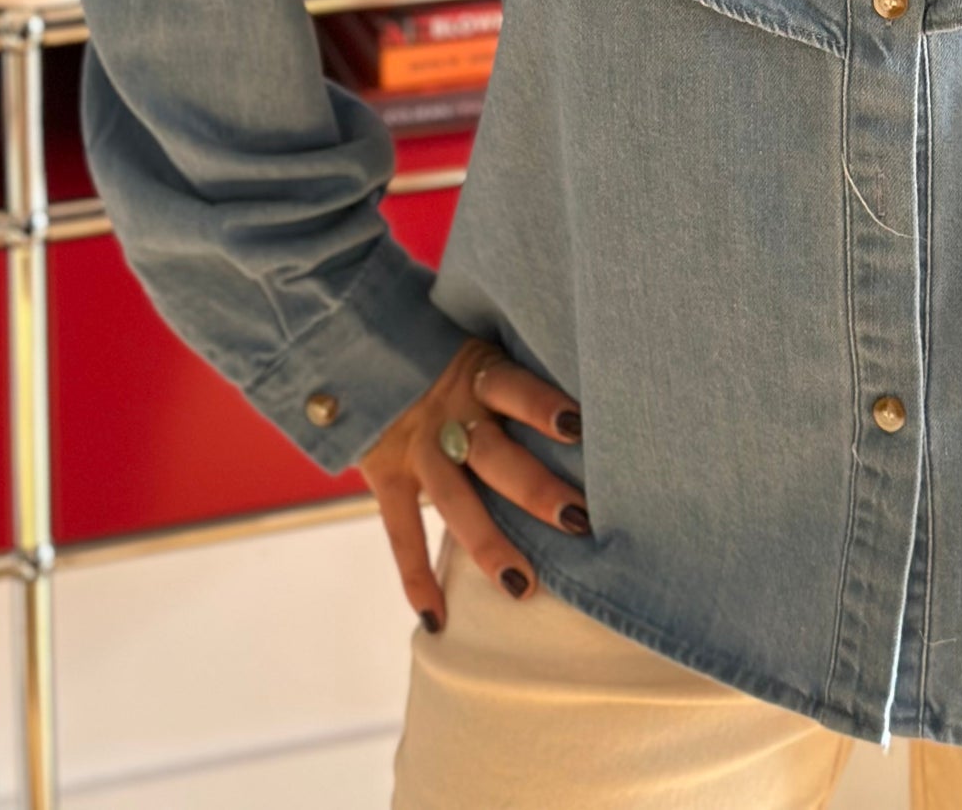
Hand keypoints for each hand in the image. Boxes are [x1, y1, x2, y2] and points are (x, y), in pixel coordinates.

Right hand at [357, 337, 589, 629]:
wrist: (363, 346)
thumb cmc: (448, 349)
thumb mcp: (483, 343)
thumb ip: (521, 371)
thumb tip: (598, 386)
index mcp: (480, 374)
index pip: (515, 388)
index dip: (542, 406)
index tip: (580, 427)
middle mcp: (450, 413)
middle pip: (495, 455)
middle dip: (535, 490)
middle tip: (578, 520)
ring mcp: (417, 447)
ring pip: (455, 500)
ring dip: (489, 542)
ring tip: (522, 584)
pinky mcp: (386, 474)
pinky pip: (401, 532)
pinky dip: (417, 577)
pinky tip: (438, 619)